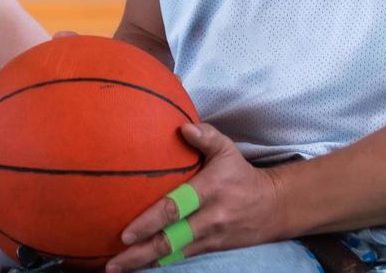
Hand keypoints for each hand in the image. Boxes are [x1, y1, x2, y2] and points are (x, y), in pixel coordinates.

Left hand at [106, 122, 283, 270]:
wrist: (273, 207)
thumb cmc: (241, 174)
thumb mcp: (228, 150)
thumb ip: (206, 136)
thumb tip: (183, 126)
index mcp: (209, 191)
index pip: (175, 208)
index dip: (149, 222)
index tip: (125, 232)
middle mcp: (209, 218)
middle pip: (170, 240)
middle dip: (140, 254)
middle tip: (113, 263)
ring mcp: (210, 238)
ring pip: (173, 254)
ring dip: (144, 263)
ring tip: (116, 269)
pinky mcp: (211, 249)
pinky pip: (181, 258)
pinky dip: (159, 263)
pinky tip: (138, 266)